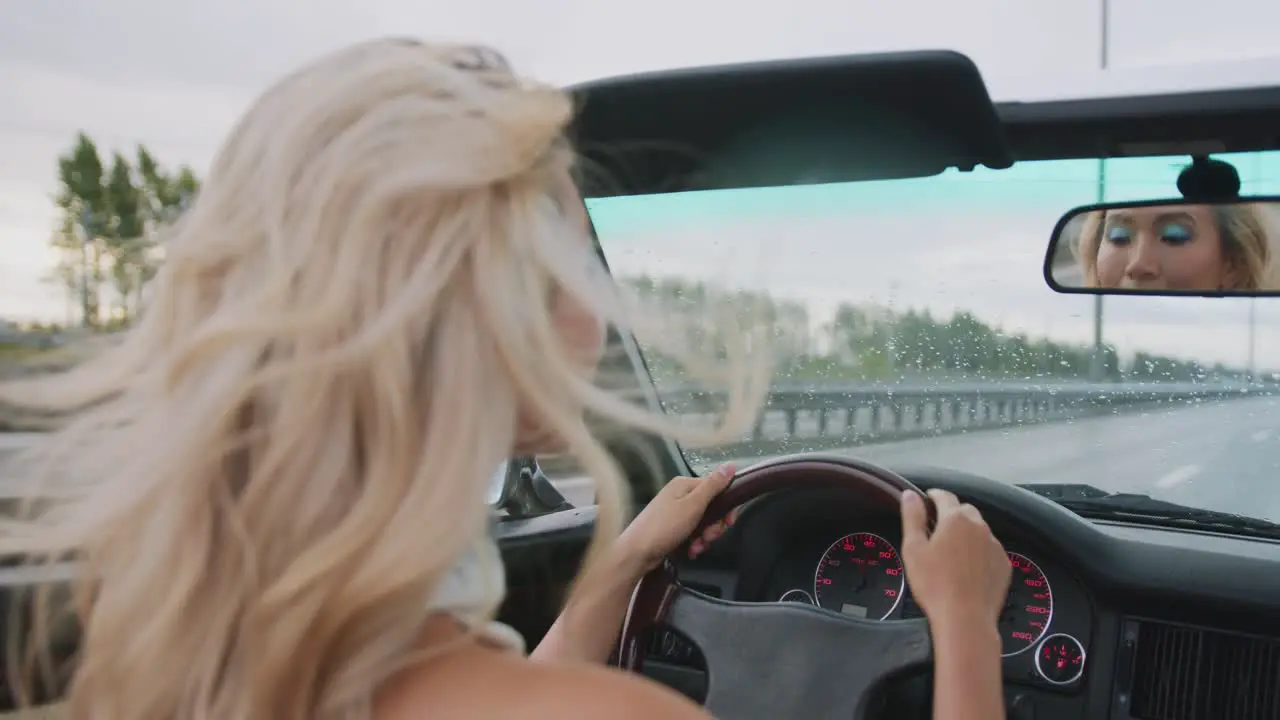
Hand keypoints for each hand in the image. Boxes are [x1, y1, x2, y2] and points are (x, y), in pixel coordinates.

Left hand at [616, 463, 737, 571]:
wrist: (637, 552)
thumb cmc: (665, 526)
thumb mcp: (693, 505)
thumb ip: (713, 486)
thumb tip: (731, 464)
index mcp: (684, 485)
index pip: (716, 489)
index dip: (726, 506)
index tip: (728, 522)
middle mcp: (680, 495)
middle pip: (711, 507)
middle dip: (714, 525)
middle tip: (709, 537)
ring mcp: (675, 512)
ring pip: (703, 522)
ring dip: (704, 537)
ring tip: (697, 546)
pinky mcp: (672, 527)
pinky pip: (693, 532)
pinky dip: (695, 542)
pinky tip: (691, 550)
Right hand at [900, 489, 1010, 629]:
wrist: (965, 618)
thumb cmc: (934, 584)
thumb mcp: (913, 548)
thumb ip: (912, 517)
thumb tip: (910, 494)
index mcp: (955, 519)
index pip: (944, 496)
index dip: (933, 495)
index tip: (926, 499)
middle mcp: (979, 526)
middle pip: (964, 511)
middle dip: (951, 514)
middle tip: (936, 529)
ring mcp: (995, 545)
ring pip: (980, 530)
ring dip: (967, 533)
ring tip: (952, 551)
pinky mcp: (1004, 564)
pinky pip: (990, 549)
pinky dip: (979, 551)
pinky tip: (968, 567)